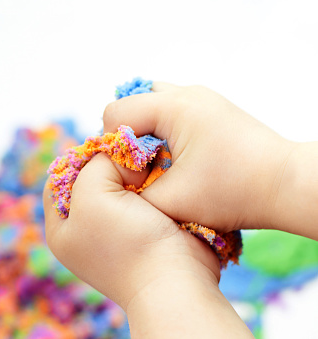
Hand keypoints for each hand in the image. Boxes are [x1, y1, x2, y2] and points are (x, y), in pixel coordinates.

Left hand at [43, 153, 252, 337]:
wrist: (176, 281)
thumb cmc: (128, 243)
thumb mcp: (93, 194)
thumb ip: (95, 165)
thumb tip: (120, 160)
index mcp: (63, 230)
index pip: (58, 180)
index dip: (77, 159)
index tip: (102, 150)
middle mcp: (86, 232)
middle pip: (90, 182)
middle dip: (109, 166)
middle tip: (127, 155)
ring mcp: (116, 233)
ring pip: (120, 187)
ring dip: (134, 174)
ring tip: (146, 165)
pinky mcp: (145, 231)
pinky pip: (143, 197)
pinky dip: (151, 186)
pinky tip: (159, 178)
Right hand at [103, 83, 295, 232]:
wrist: (286, 185)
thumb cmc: (233, 193)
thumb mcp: (170, 201)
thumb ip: (130, 192)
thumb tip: (113, 183)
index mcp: (173, 107)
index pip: (115, 112)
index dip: (112, 145)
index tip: (131, 173)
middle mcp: (186, 93)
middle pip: (131, 103)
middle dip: (126, 135)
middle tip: (140, 166)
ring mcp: (201, 97)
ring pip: (151, 103)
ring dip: (145, 130)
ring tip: (156, 160)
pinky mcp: (211, 107)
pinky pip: (171, 109)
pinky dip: (163, 129)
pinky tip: (174, 156)